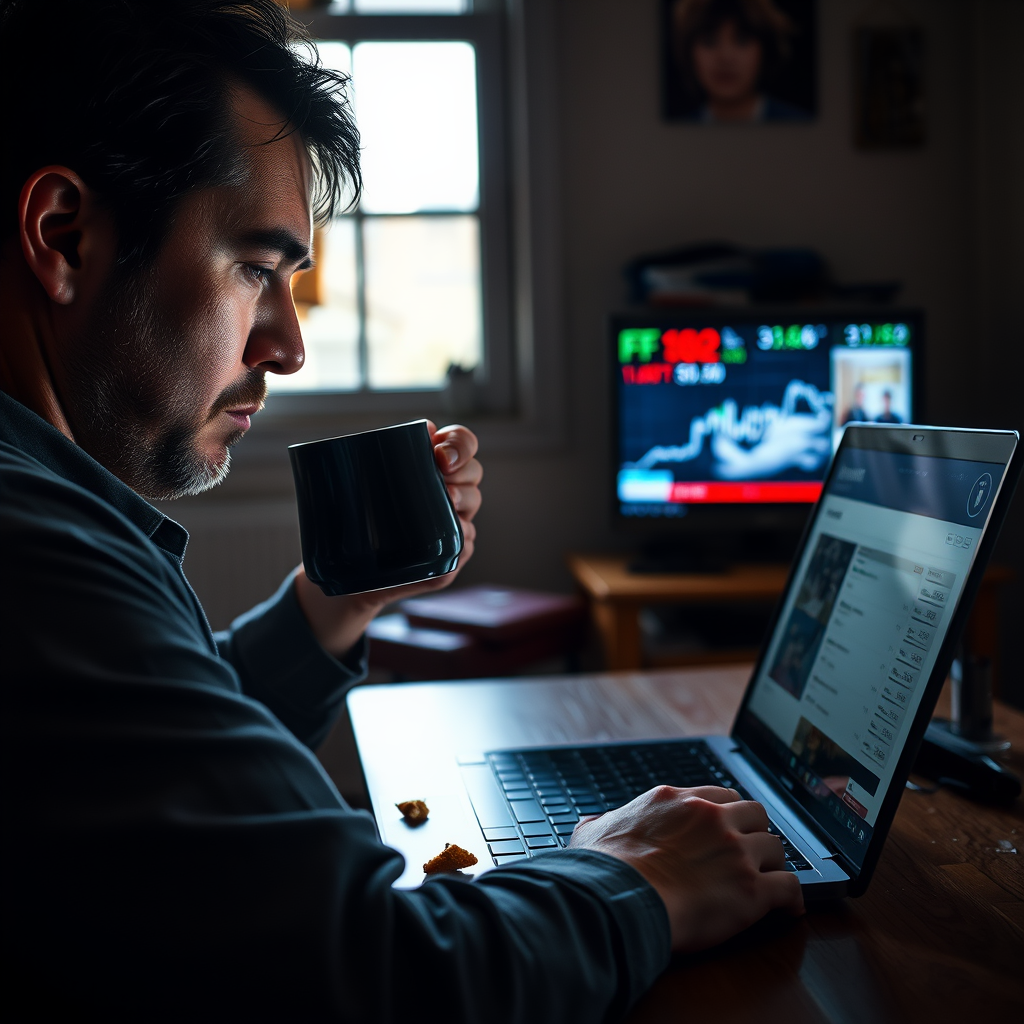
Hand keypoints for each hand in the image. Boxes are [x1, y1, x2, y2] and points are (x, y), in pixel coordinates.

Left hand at [293, 422, 482, 657]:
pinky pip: (465, 548)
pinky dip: (460, 543)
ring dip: (464, 505)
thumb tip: (406, 430)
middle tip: (444, 482)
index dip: (461, 444)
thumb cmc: (352, 518)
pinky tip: (448, 544)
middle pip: (474, 474)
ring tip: (447, 506)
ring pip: (471, 509)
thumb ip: (370, 453)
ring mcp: (450, 527)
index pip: (461, 444)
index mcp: (430, 468)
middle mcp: (447, 494)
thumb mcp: (354, 482)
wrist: (343, 571)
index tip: (440, 454)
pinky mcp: (446, 560)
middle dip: (465, 474)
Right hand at [569, 786, 803, 951]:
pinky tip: (788, 909)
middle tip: (749, 852)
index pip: (720, 795)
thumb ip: (600, 822)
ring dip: (772, 865)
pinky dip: (791, 899)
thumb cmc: (604, 870)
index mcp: (676, 801)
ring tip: (767, 881)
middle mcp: (711, 818)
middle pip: (755, 814)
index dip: (727, 814)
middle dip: (754, 833)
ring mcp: (734, 852)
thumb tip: (592, 824)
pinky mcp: (751, 889)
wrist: (620, 899)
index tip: (727, 829)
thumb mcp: (592, 832)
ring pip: (776, 848)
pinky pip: (789, 887)